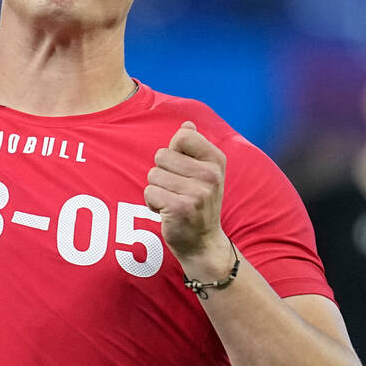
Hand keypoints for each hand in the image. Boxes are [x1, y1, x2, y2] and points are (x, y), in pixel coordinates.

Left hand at [144, 121, 227, 258]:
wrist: (203, 242)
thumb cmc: (199, 202)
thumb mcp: (205, 173)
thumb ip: (195, 147)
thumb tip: (187, 123)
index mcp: (216, 160)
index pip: (182, 136)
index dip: (174, 151)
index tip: (183, 169)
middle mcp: (210, 175)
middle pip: (161, 154)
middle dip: (162, 172)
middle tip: (177, 190)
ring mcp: (197, 192)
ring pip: (153, 174)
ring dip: (157, 189)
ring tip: (173, 201)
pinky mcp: (180, 208)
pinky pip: (149, 192)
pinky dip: (152, 203)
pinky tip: (167, 212)